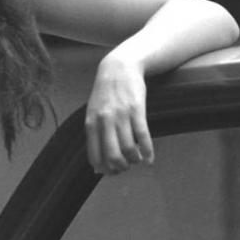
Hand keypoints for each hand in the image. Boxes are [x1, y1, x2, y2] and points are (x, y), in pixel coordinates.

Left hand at [84, 53, 153, 174]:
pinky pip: (143, 136)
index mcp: (91, 123)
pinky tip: (149, 159)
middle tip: (126, 168)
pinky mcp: (137, 109)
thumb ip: (94, 137)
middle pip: (113, 155)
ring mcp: (121, 115)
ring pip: (129, 148)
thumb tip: (96, 168)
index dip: (104, 169)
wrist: (119, 67)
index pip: (95, 155)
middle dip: (121, 168)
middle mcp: (104, 121)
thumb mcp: (93, 113)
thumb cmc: (105, 94)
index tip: (112, 172)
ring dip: (134, 160)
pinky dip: (147, 152)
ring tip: (137, 161)